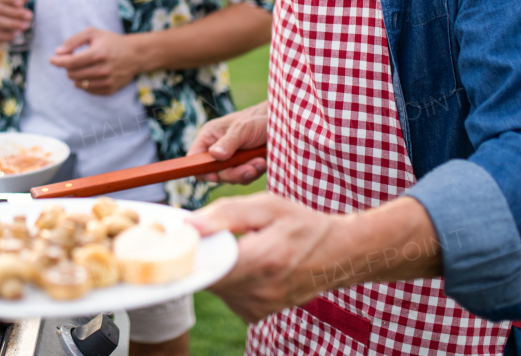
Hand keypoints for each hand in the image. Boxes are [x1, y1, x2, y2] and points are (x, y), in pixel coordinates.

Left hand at [48, 28, 149, 95]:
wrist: (135, 54)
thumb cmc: (111, 42)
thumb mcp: (93, 33)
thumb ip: (73, 41)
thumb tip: (57, 52)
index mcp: (98, 54)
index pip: (71, 62)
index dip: (59, 61)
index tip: (52, 59)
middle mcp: (103, 69)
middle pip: (72, 74)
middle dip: (68, 67)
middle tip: (73, 60)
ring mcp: (107, 81)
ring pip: (78, 83)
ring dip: (75, 75)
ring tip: (82, 66)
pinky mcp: (110, 90)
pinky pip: (88, 90)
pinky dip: (84, 83)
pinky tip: (89, 74)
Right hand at [188, 102, 268, 183]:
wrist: (281, 123)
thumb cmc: (258, 119)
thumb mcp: (243, 129)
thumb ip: (228, 142)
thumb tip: (214, 155)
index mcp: (210, 137)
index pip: (195, 158)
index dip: (201, 169)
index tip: (216, 176)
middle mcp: (217, 149)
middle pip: (214, 172)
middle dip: (233, 172)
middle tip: (250, 168)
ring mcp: (230, 159)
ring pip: (230, 177)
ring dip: (246, 172)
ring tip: (260, 161)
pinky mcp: (243, 165)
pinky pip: (244, 178)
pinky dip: (254, 172)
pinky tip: (262, 162)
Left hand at [188, 193, 337, 322]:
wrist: (337, 255)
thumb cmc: (301, 225)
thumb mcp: (267, 207)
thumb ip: (226, 214)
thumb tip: (189, 225)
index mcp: (262, 261)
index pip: (207, 266)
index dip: (190, 251)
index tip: (183, 236)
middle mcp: (258, 292)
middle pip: (206, 276)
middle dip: (203, 255)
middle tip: (212, 234)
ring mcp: (257, 307)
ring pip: (213, 286)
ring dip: (216, 266)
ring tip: (237, 248)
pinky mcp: (254, 314)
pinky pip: (225, 294)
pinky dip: (227, 278)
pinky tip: (244, 264)